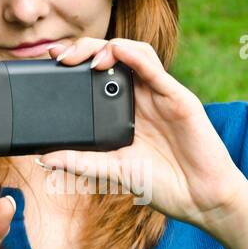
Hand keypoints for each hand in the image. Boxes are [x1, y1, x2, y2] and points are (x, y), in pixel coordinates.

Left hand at [41, 37, 247, 233]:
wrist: (201, 200)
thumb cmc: (164, 186)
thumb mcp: (114, 173)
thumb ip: (82, 164)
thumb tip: (46, 159)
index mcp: (126, 111)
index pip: (99, 74)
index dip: (76, 62)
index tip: (52, 60)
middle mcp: (143, 97)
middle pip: (114, 56)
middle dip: (85, 48)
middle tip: (61, 56)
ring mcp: (161, 95)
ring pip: (135, 53)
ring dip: (108, 47)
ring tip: (85, 58)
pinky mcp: (179, 99)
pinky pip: (155, 70)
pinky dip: (134, 56)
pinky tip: (117, 51)